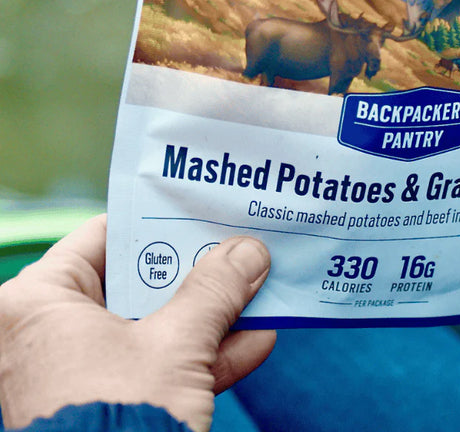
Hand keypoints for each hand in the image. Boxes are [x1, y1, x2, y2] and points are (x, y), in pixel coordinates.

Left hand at [0, 215, 274, 431]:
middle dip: (198, 273)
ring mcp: (80, 374)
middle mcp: (51, 335)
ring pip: (155, 326)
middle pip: (138, 282)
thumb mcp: (176, 344)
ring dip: (213, 314)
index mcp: (40, 304)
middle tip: (239, 250)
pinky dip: (204, 357)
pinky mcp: (107, 406)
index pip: (105, 236)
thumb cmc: (118, 421)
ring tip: (259, 291)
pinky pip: (158, 368)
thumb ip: (215, 290)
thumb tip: (248, 252)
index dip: (160, 221)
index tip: (205, 210)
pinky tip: (254, 342)